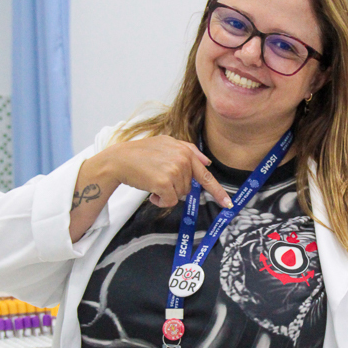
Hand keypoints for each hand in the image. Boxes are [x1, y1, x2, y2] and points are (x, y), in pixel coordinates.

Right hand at [105, 135, 232, 208]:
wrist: (119, 160)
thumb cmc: (141, 153)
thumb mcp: (166, 143)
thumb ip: (188, 150)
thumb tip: (206, 162)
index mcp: (186, 151)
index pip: (206, 175)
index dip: (218, 192)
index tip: (228, 204)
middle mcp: (183, 160)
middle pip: (188, 188)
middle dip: (175, 187)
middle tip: (158, 176)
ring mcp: (175, 171)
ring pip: (179, 195)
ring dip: (166, 193)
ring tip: (153, 180)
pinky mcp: (164, 183)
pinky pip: (169, 202)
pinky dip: (160, 201)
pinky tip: (151, 191)